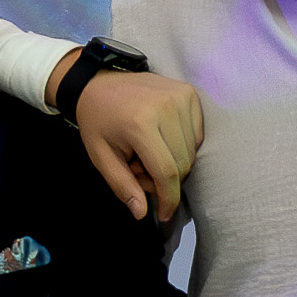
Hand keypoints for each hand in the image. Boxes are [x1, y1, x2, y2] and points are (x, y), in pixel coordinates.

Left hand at [69, 57, 206, 219]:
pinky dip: (183, 145)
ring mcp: (180, 96)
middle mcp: (165, 107)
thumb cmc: (98, 121)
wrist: (98, 83)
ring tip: (147, 152)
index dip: (169, 198)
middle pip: (183, 163)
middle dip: (165, 179)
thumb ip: (122, 186)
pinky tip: (161, 138)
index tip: (165, 214)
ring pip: (192, 151)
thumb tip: (142, 213)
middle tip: (140, 170)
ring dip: (174, 162)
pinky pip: (197, 134)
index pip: (167, 172)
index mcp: (140, 123)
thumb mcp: (101, 157)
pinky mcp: (188, 93)